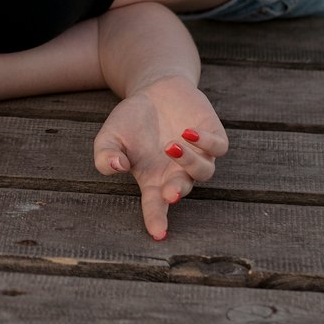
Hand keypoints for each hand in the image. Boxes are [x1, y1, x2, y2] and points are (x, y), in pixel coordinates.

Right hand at [93, 75, 228, 239]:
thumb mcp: (109, 137)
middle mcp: (178, 172)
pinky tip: (188, 132)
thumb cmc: (131, 120)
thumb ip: (105, 156)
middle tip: (169, 193)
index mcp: (154, 179)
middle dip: (177, 192)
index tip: (158, 233)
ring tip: (172, 146)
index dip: (157, 219)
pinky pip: (218, 146)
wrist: (155, 89)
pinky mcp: (213, 136)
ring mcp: (198, 155)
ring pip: (204, 170)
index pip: (156, 205)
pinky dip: (206, 142)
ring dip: (190, 162)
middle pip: (182, 189)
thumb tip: (116, 167)